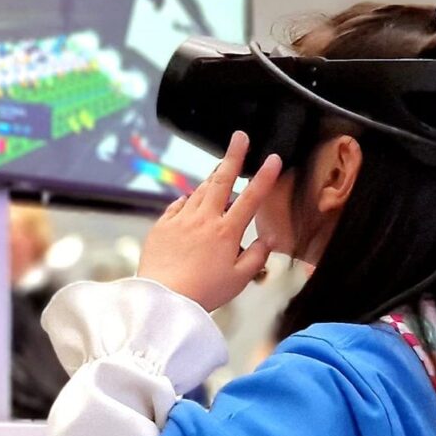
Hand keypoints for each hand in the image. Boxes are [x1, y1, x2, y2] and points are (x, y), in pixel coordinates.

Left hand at [137, 132, 281, 312]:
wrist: (163, 298)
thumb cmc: (203, 292)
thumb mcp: (239, 280)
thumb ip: (256, 256)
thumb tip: (266, 240)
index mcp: (226, 232)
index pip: (250, 198)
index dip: (264, 176)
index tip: (272, 159)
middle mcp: (204, 219)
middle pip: (221, 180)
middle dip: (234, 156)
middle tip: (239, 137)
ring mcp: (181, 219)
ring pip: (200, 190)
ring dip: (212, 177)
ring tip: (220, 169)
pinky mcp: (162, 225)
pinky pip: (178, 205)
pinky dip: (188, 200)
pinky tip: (191, 200)